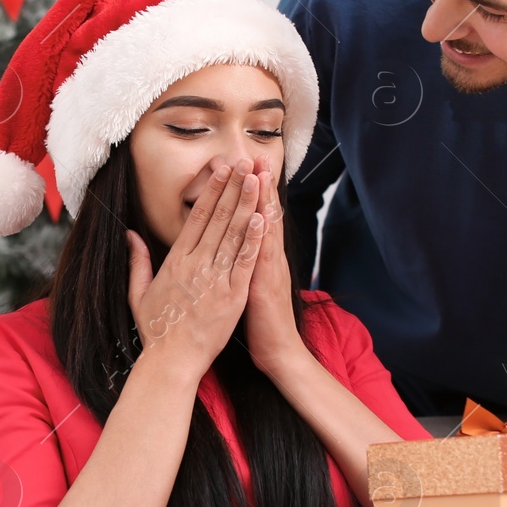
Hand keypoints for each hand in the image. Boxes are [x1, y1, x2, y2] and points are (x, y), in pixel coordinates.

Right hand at [126, 157, 264, 379]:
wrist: (171, 361)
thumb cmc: (156, 330)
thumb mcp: (139, 293)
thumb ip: (137, 261)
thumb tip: (130, 235)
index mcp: (176, 261)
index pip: (197, 217)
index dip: (212, 190)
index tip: (222, 169)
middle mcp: (196, 265)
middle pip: (218, 218)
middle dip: (233, 187)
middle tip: (245, 161)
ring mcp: (215, 279)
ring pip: (234, 234)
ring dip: (247, 204)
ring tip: (257, 179)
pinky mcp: (232, 296)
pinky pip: (245, 262)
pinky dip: (254, 239)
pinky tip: (263, 218)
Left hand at [244, 153, 305, 373]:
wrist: (278, 351)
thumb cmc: (260, 322)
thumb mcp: (246, 288)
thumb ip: (239, 264)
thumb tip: (228, 248)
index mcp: (257, 258)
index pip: (252, 218)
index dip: (247, 192)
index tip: (240, 166)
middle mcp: (266, 258)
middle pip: (262, 215)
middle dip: (258, 185)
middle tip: (254, 155)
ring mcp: (269, 269)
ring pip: (267, 228)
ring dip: (263, 200)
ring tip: (260, 173)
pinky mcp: (266, 285)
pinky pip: (264, 257)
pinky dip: (264, 236)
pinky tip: (262, 217)